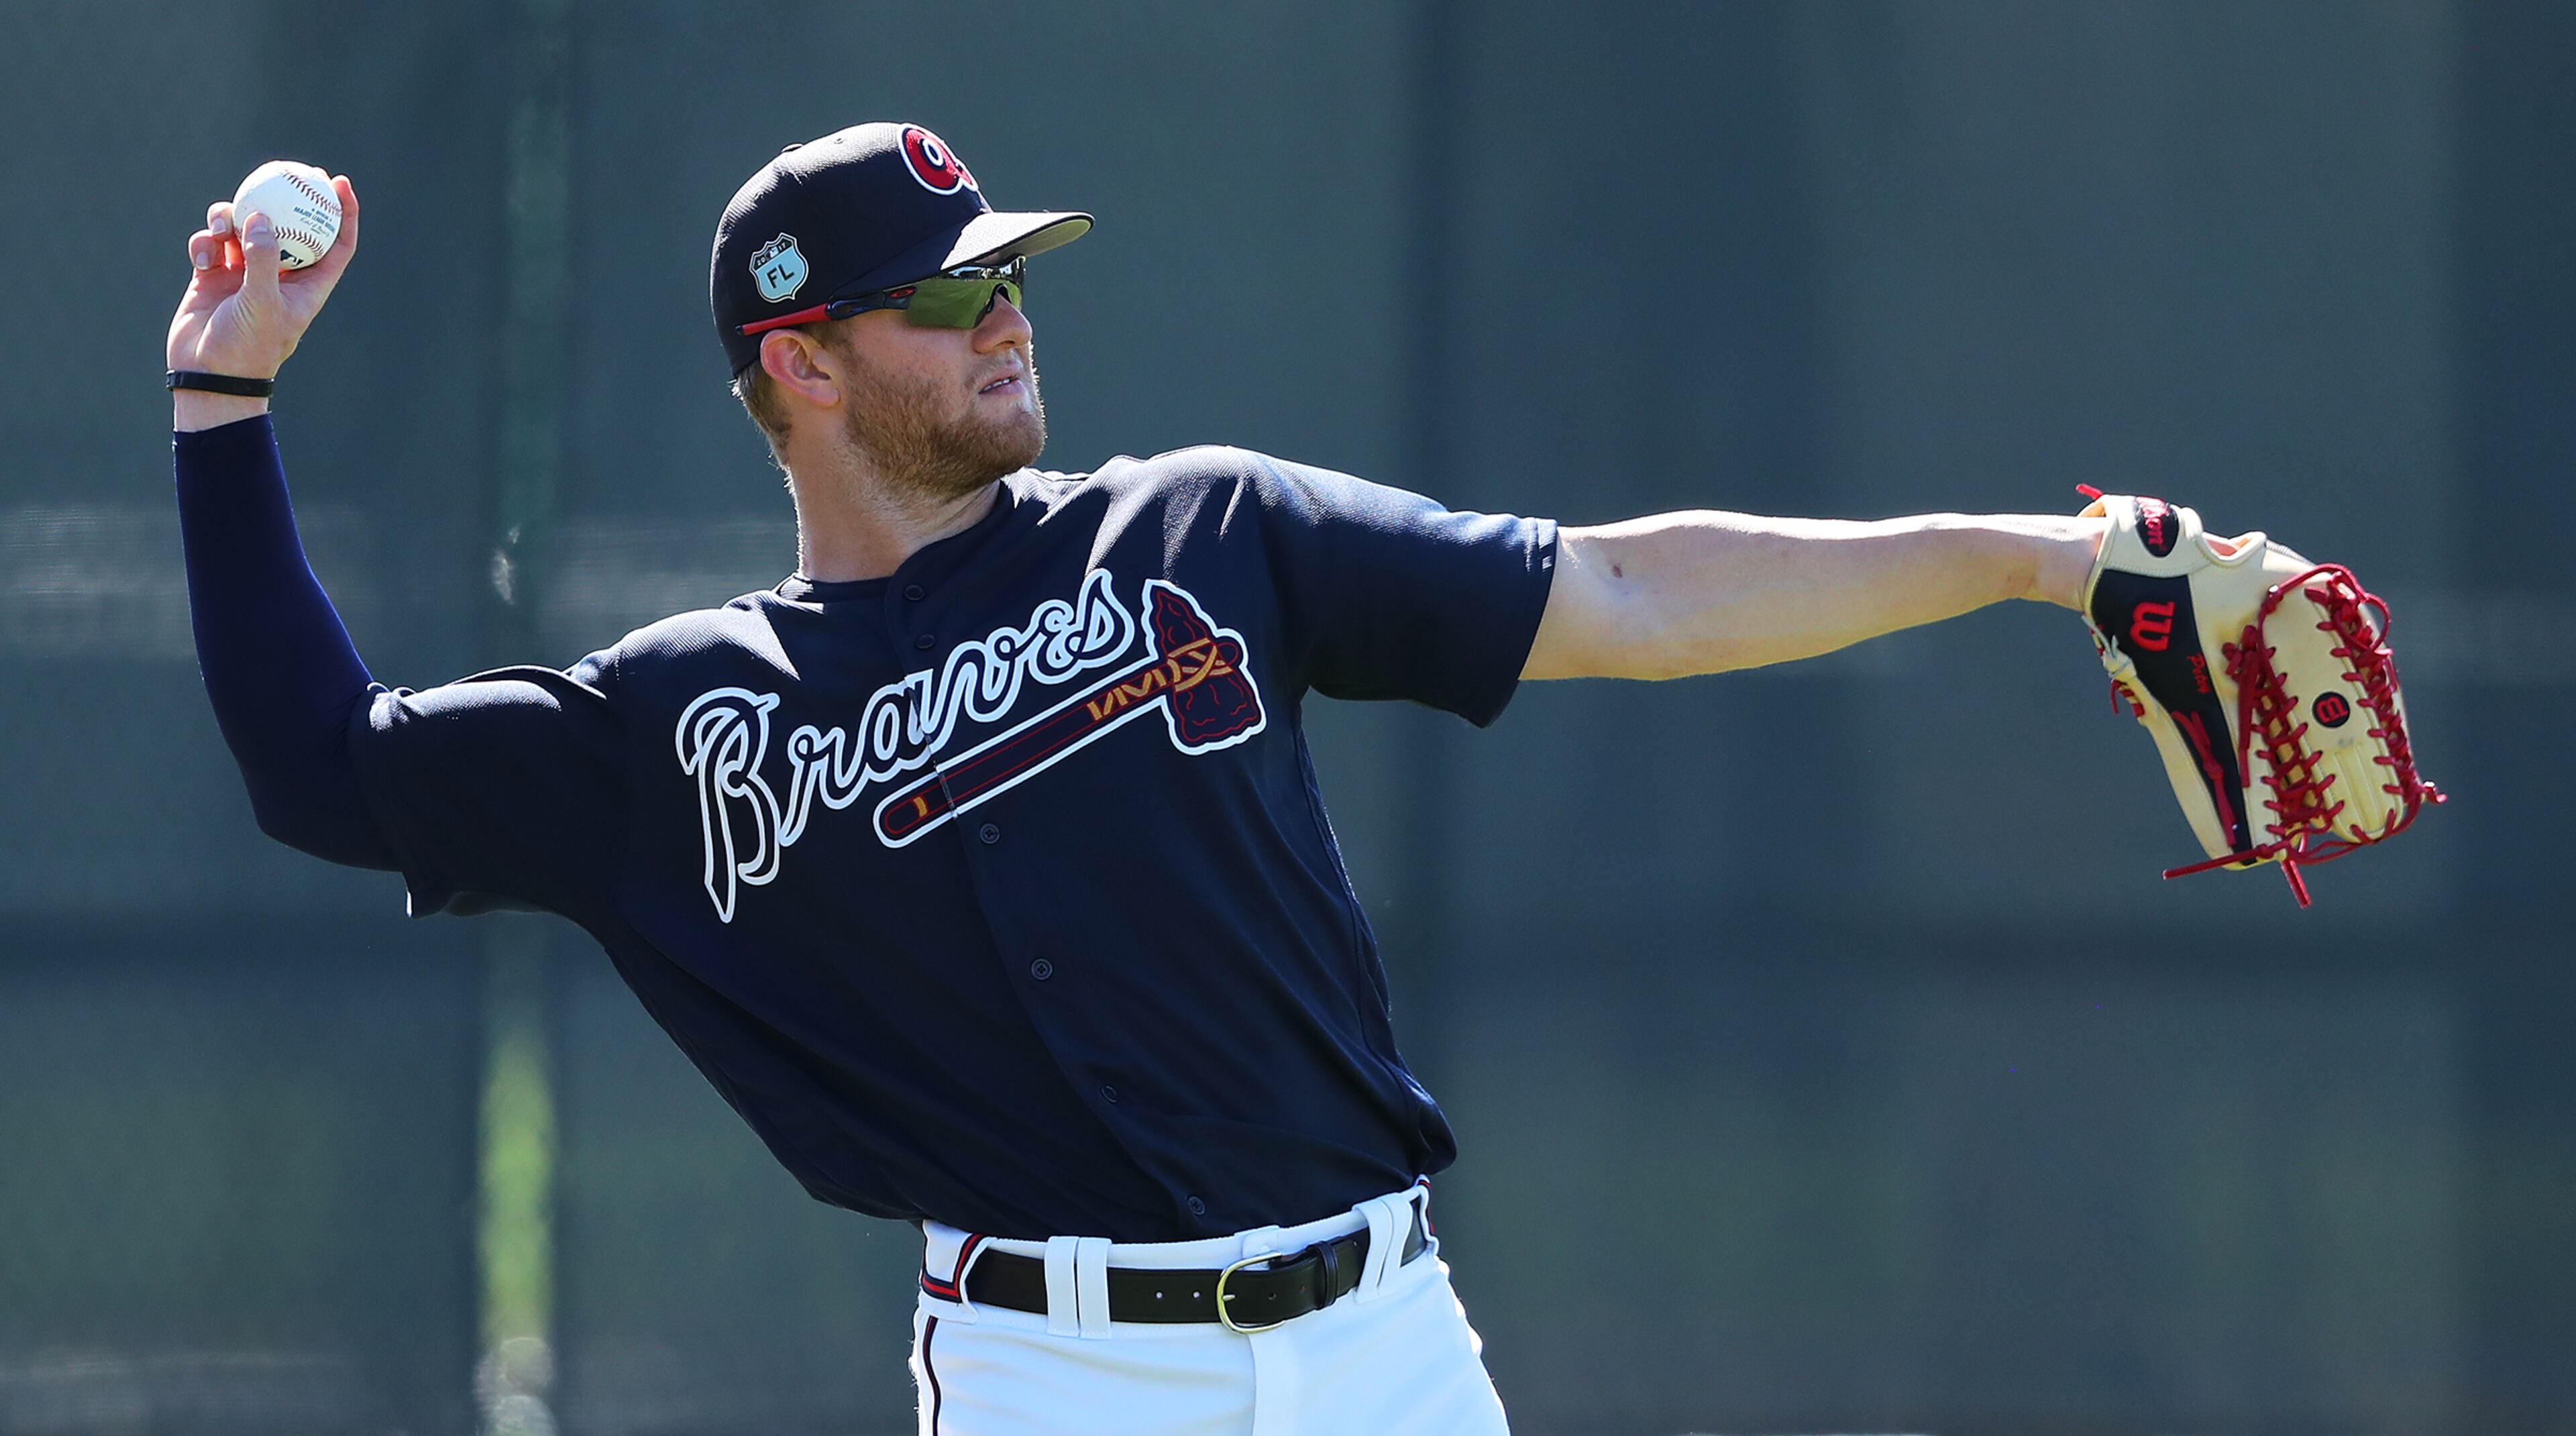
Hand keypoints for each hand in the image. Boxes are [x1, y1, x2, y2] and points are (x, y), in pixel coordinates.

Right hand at [167, 173, 359, 428]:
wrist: (206, 375)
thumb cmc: (245, 348)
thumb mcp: (260, 304)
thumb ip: (262, 260)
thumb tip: (261, 218)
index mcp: (307, 287)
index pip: (336, 245)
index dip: (343, 214)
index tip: (340, 184)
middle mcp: (278, 277)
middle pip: (289, 227)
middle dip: (287, 198)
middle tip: (285, 170)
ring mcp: (244, 274)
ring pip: (243, 228)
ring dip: (230, 217)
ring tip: (222, 225)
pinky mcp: (213, 275)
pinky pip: (211, 243)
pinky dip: (205, 243)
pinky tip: (202, 259)